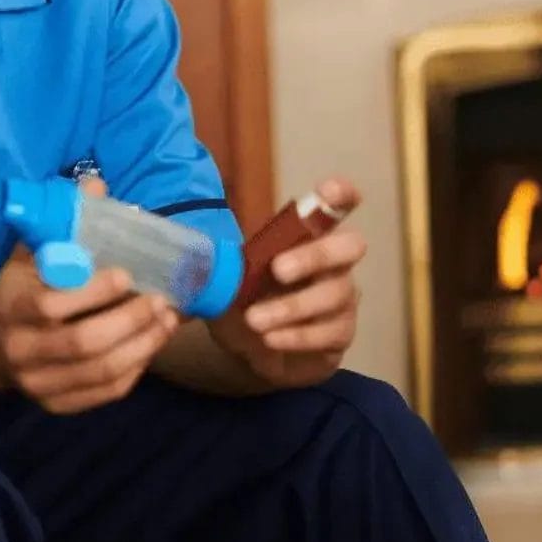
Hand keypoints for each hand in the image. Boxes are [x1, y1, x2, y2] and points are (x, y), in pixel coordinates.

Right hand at [0, 179, 179, 413]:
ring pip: (101, 371)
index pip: (51, 305)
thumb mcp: (30, 254)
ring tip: (167, 321)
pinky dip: (135, 370)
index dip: (93, 292)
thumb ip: (62, 223)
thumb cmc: (20, 288)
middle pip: (83, 343)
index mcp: (12, 307)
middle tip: (160, 300)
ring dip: (142, 346)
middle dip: (129, 321)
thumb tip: (97, 184)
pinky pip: (105, 392)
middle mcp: (22, 349)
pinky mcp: (58, 404)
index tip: (126, 274)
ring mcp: (40, 382)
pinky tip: (150, 346)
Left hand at [209, 178, 364, 389]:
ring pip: (334, 295)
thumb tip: (192, 257)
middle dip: (314, 256)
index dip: (340, 194)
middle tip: (277, 270)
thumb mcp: (228, 277)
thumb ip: (219, 262)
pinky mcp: (342, 333)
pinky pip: (330, 332)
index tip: (329, 191)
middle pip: (349, 247)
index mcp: (307, 238)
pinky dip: (297, 336)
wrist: (251, 350)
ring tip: (254, 320)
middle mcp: (335, 263)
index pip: (335, 206)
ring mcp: (343, 297)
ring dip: (291, 307)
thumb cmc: (244, 300)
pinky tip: (271, 339)